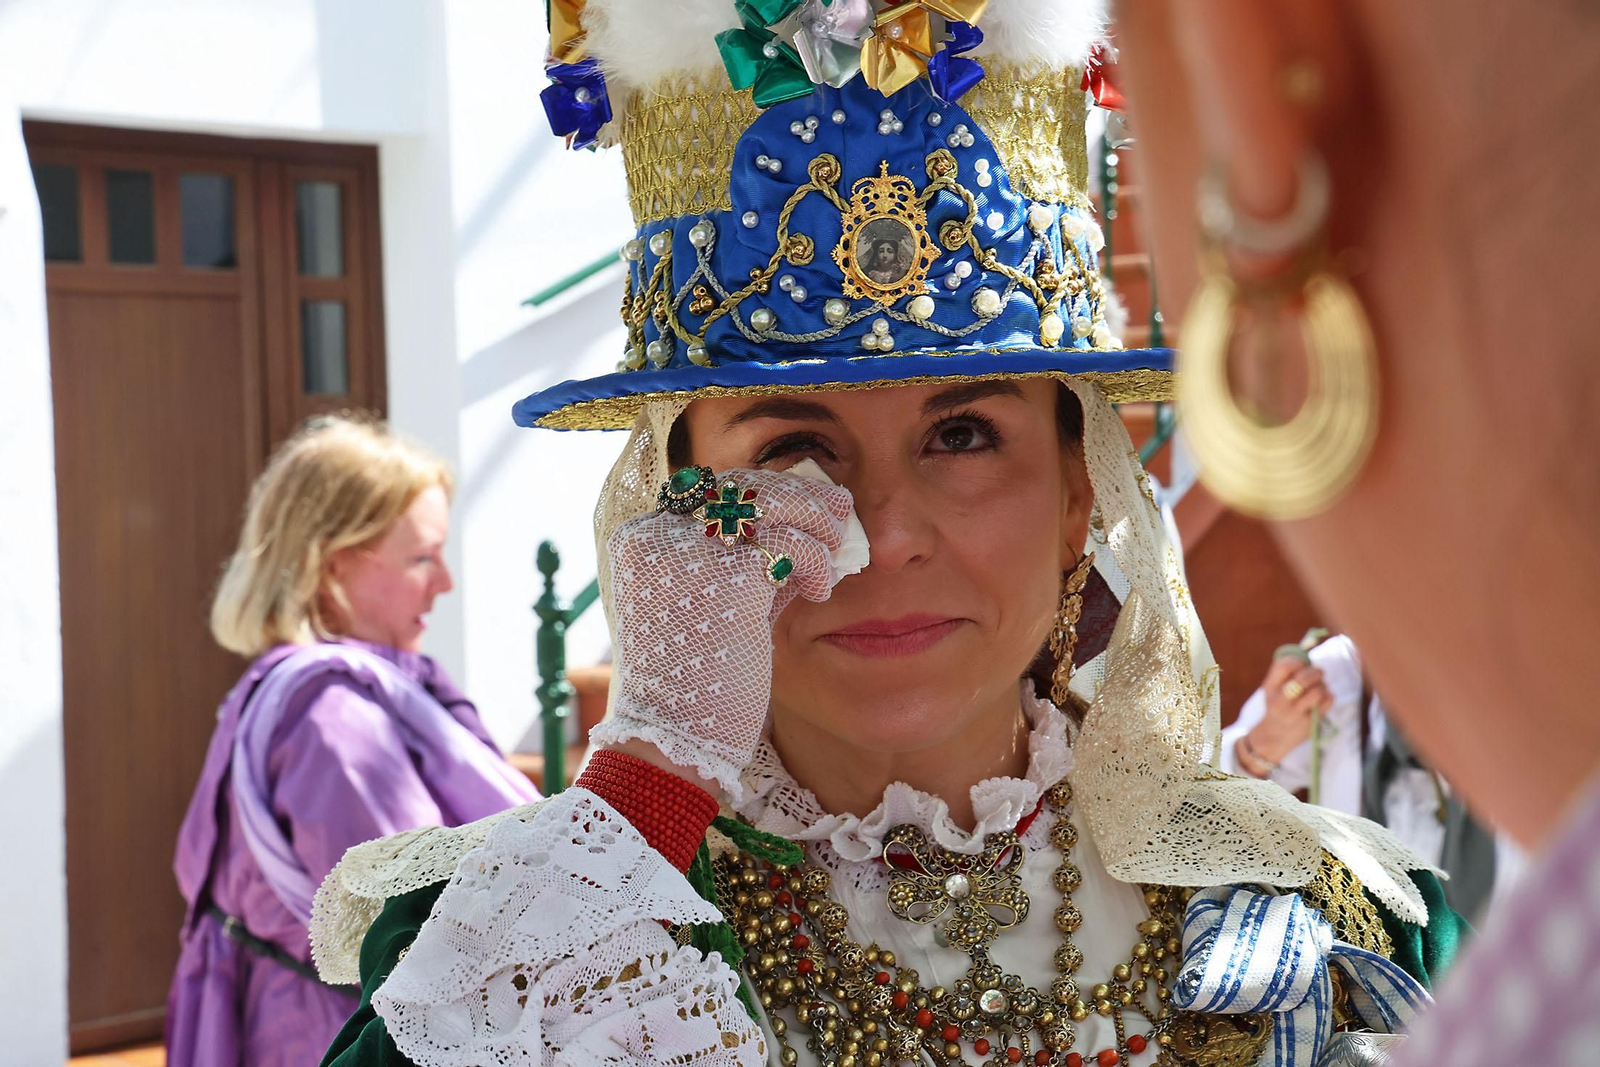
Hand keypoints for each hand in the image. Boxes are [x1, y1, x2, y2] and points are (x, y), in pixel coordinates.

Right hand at [590, 467, 856, 799]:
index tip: (802, 506)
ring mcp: (689, 552)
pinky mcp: (728, 578)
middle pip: (740, 486)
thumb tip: (793, 533)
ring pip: (770, 502)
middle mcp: (659, 536)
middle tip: (836, 510)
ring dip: (814, 520)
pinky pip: (791, 544)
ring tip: (835, 550)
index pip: (711, 492)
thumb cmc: (694, 687)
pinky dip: (815, 559)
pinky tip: (820, 586)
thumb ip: (736, 565)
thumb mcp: (708, 608)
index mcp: (641, 541)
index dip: (764, 495)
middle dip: (797, 495)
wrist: (674, 742)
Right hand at [1247, 654, 1331, 764]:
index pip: (1285, 666)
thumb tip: (1307, 652)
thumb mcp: (1273, 689)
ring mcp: (1294, 714)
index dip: (1298, 661)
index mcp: (1270, 687)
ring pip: (1318, 691)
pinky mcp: (1308, 723)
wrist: (1274, 736)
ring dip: (1322, 686)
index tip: (1303, 664)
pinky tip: (1323, 699)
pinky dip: (1329, 696)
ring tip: (1319, 688)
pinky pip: (1327, 702)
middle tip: (1318, 673)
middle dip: (1316, 672)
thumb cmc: (1278, 705)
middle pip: (1303, 679)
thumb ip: (1286, 673)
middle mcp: (1280, 701)